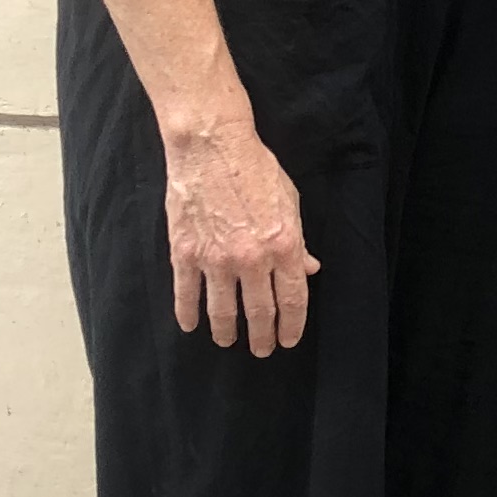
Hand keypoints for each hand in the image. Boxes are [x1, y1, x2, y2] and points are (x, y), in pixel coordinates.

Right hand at [161, 106, 317, 354]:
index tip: (288, 340)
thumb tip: (310, 269)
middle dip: (262, 337)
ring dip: (226, 331)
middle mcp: (252, 259)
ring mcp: (216, 259)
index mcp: (284, 246)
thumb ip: (299, 241)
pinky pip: (186, 294)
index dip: (292, 325)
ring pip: (223, 311)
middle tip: (261, 350)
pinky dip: (188, 314)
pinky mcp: (185, 253)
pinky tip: (191, 325)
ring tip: (228, 341)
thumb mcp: (291, 202)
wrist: (213, 147)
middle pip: (260, 312)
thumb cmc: (257, 170)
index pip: (293, 299)